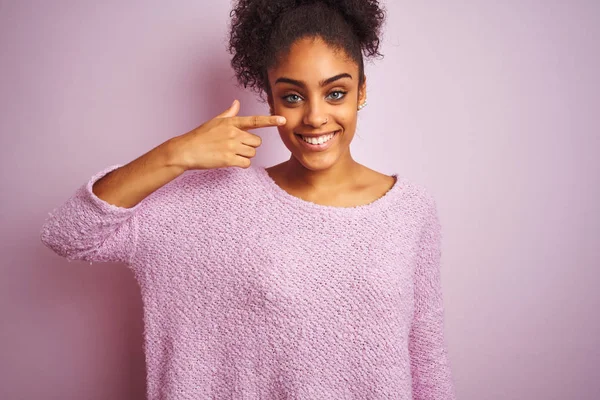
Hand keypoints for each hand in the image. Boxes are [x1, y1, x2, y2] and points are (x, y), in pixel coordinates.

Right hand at [168, 100, 285, 170]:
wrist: (186, 150)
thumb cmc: (200, 136)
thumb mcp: (214, 121)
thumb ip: (229, 113)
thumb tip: (236, 102)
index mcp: (231, 122)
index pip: (255, 120)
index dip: (270, 121)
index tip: (283, 120)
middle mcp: (234, 133)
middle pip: (257, 142)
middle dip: (250, 146)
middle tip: (236, 147)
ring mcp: (231, 146)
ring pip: (252, 153)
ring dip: (245, 155)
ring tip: (230, 153)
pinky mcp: (229, 159)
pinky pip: (246, 163)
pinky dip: (242, 164)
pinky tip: (231, 161)